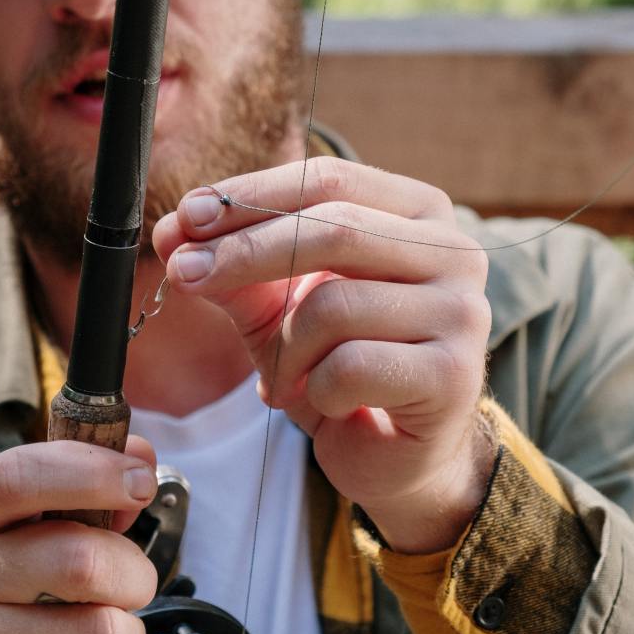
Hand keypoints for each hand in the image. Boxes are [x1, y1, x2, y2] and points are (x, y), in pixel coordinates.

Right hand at [0, 437, 159, 633]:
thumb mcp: (5, 528)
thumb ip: (72, 490)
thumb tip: (138, 459)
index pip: (23, 476)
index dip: (94, 472)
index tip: (140, 480)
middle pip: (83, 561)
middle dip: (135, 574)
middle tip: (132, 583)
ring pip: (101, 633)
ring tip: (104, 631)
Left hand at [153, 158, 495, 553]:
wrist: (391, 453)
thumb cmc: (338, 364)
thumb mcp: (276, 306)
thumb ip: (231, 264)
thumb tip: (170, 229)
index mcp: (419, 213)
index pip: (330, 180)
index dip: (253, 194)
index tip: (187, 216)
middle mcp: (455, 251)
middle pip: (334, 229)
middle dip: (245, 252)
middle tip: (184, 274)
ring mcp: (463, 312)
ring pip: (334, 304)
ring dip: (284, 347)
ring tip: (283, 374)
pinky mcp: (454, 375)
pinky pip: (350, 366)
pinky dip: (315, 388)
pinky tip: (325, 402)